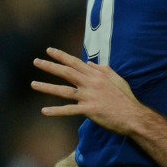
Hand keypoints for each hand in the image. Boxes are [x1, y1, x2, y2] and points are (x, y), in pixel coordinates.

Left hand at [31, 48, 145, 135]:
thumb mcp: (118, 79)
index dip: (62, 56)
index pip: (76, 63)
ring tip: (33, 84)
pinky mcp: (89, 110)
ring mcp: (89, 97)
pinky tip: (44, 111)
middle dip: (50, 66)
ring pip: (64, 91)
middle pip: (67, 73)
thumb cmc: (126, 98)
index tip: (49, 51)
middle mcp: (91, 84)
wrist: (133, 116)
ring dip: (47, 87)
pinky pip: (69, 110)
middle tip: (36, 62)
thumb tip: (90, 63)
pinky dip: (56, 111)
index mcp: (97, 75)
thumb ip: (103, 70)